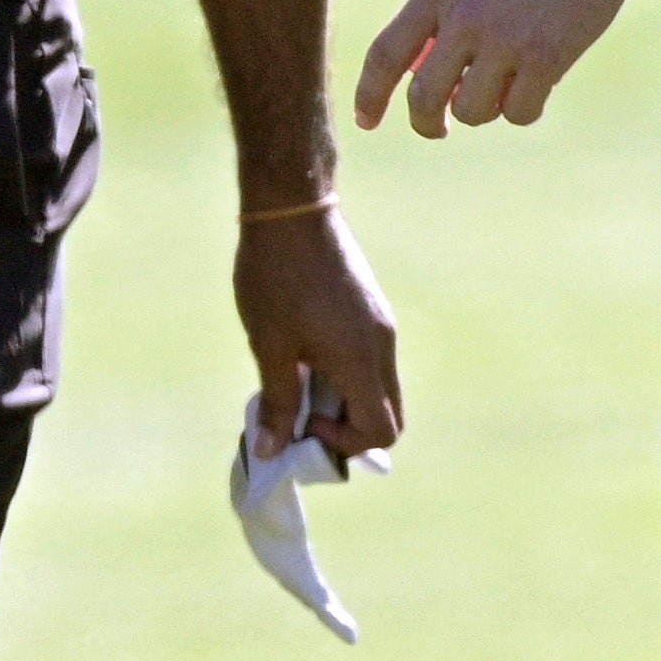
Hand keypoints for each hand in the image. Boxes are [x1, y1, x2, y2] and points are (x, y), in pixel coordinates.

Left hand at [239, 204, 405, 456]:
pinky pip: (371, 359)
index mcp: (362, 361)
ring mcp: (381, 324)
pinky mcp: (372, 308)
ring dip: (345, 398)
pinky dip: (346, 372)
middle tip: (302, 413)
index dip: (344, 443)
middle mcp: (383, 346)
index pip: (382, 431)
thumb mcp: (270, 345)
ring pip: (380, 385)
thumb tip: (270, 451)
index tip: (302, 422)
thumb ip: (277, 402)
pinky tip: (306, 350)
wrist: (292, 209)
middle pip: (390, 413)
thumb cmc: (276, 277)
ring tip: (298, 377)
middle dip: (349, 428)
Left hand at [358, 0, 657, 137]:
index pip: (386, 53)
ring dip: (486, 109)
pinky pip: (519, 112)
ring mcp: (505, 39)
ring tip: (508, 83)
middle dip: (426, 124)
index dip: (370, 94)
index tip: (367, 121)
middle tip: (439, 128)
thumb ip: (448, 14)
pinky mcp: (546, 58)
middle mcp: (463, 17)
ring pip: (472, 111)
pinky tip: (541, 84)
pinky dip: (525, 108)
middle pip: (423, 97)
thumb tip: (432, 78)